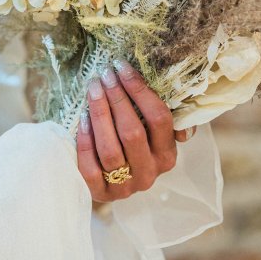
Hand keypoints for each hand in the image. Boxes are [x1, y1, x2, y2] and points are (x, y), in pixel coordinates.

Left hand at [77, 60, 195, 202]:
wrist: (110, 179)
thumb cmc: (134, 142)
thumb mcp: (154, 132)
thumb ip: (166, 116)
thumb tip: (178, 104)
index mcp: (167, 156)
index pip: (159, 119)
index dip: (140, 90)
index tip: (122, 67)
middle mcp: (149, 173)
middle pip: (133, 132)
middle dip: (117, 97)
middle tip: (105, 74)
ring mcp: (125, 186)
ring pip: (110, 149)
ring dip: (100, 114)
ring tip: (93, 89)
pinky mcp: (100, 193)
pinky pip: (90, 167)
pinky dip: (86, 140)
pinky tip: (82, 116)